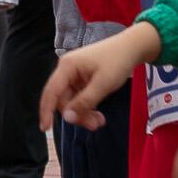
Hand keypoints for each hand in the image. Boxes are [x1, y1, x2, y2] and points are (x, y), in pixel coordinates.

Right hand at [40, 24, 160, 130]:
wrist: (131, 48)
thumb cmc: (117, 62)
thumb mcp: (103, 84)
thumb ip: (84, 102)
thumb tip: (67, 118)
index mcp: (67, 67)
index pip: (51, 92)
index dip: (46, 111)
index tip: (46, 129)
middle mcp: (66, 71)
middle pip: (63, 100)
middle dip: (76, 115)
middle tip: (94, 125)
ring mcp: (74, 76)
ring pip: (72, 102)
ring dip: (83, 114)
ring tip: (99, 121)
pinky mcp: (82, 80)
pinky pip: (79, 99)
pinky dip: (87, 108)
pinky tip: (98, 115)